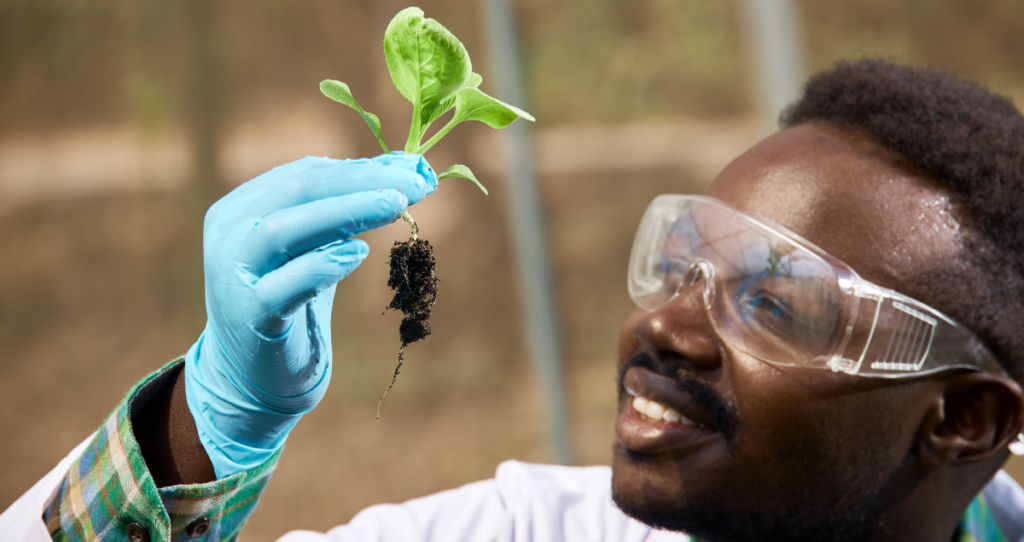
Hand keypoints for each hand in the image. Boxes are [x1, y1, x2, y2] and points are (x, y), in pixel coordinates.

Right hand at [184, 152, 436, 477]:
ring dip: (345, 211)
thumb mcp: (319, 249)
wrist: (253, 377)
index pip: (305, 174)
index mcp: (242, 208)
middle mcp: (230, 235)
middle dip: (361, 182)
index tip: (415, 169)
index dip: (362, 168)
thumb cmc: (293, 302)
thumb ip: (351, 208)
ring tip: (396, 205)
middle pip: (297, 191)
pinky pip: (283, 286)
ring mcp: (233, 276)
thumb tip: (409, 166)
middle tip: (416, 181)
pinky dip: (321, 266)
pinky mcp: (249, 318)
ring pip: (282, 230)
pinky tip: (358, 253)